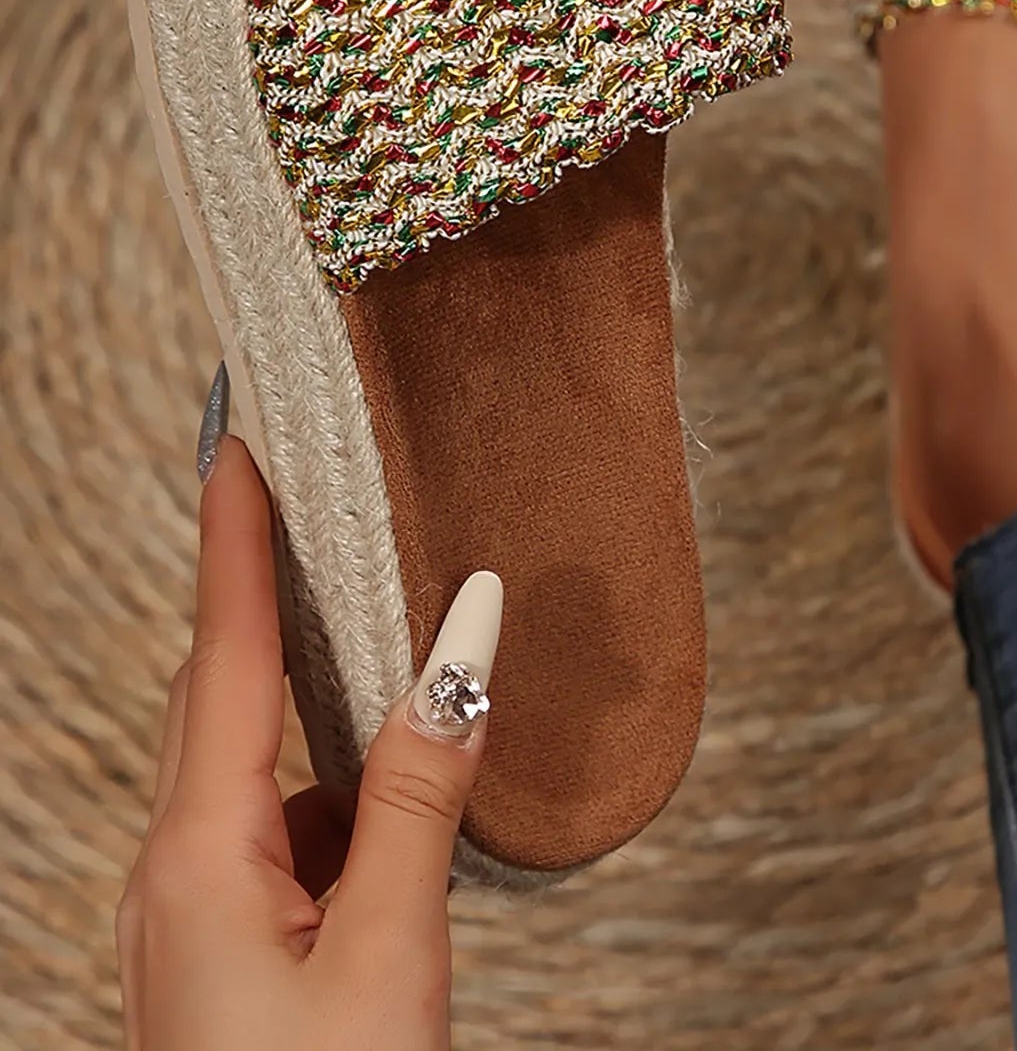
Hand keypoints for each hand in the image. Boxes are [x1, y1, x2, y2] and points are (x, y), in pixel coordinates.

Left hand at [117, 434, 502, 1050]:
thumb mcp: (393, 947)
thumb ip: (424, 782)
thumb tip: (466, 635)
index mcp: (199, 858)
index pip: (217, 655)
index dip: (230, 538)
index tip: (235, 440)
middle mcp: (179, 873)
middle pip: (221, 695)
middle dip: (261, 590)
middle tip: (300, 491)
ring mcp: (200, 916)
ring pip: (259, 764)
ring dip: (311, 695)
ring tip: (377, 628)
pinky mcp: (233, 949)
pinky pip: (285, 826)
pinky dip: (337, 784)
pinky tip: (395, 785)